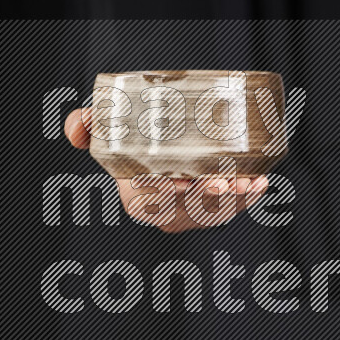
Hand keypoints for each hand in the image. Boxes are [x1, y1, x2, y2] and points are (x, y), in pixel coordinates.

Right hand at [64, 108, 268, 232]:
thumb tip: (78, 128)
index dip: (166, 195)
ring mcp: (190, 215)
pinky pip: (232, 209)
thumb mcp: (106, 128)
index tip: (182, 181)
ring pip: (213, 213)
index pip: (150, 202)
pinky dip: (249, 199)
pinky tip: (261, 183)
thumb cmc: (133, 139)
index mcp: (136, 198)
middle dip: (208, 200)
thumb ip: (87, 125)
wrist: (158, 144)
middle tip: (225, 181)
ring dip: (234, 201)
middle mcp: (163, 213)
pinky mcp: (213, 210)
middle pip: (187, 211)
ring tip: (248, 182)